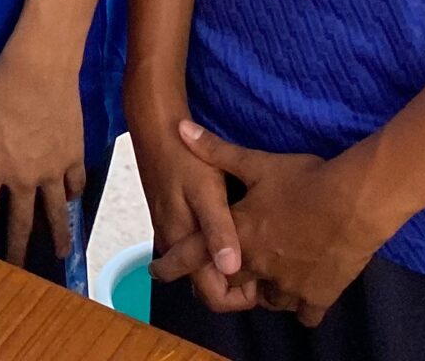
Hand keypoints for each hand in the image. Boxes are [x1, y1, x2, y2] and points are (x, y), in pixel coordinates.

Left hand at [0, 52, 86, 267]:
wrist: (39, 68)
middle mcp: (22, 179)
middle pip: (21, 223)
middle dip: (16, 249)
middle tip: (17, 268)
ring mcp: (52, 171)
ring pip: (55, 213)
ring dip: (56, 235)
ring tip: (59, 254)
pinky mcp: (73, 157)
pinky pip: (75, 185)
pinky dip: (73, 196)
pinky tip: (71, 201)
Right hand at [130, 95, 250, 313]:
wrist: (155, 127)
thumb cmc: (183, 158)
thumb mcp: (206, 191)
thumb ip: (219, 231)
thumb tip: (232, 269)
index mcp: (183, 246)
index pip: (214, 298)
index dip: (242, 296)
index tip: (267, 276)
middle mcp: (176, 247)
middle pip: (211, 285)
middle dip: (240, 282)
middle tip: (269, 258)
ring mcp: (174, 232)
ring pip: (206, 267)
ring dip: (232, 263)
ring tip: (261, 243)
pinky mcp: (177, 218)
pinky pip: (202, 247)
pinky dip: (222, 246)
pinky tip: (240, 226)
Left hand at [164, 122, 388, 326]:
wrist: (355, 201)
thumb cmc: (304, 180)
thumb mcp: (257, 163)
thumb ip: (215, 150)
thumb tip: (180, 129)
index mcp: (240, 236)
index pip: (193, 255)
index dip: (173, 263)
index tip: (158, 271)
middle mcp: (259, 266)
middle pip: (232, 283)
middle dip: (231, 277)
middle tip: (234, 270)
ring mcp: (289, 285)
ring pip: (268, 300)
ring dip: (266, 290)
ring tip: (270, 274)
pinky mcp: (318, 295)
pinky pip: (304, 313)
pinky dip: (301, 304)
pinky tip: (303, 290)